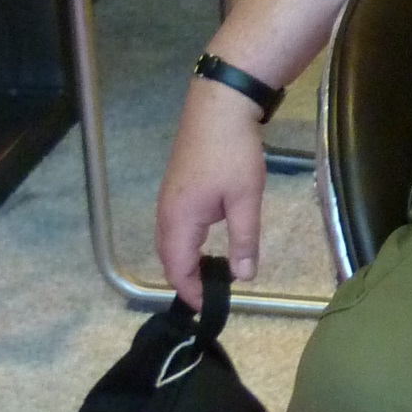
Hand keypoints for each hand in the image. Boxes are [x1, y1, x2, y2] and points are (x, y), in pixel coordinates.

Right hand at [155, 79, 268, 309]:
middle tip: (212, 294)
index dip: (191, 291)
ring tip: (211, 273)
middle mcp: (166, 212)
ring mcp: (168, 197)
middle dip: (187, 279)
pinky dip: (186, 242)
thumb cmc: (233, 153)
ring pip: (170, 241)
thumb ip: (244, 240)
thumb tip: (242, 277)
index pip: (177, 269)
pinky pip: (174, 225)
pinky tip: (208, 243)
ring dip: (186, 260)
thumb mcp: (245, 199)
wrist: (220, 104)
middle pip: (169, 257)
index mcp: (179, 220)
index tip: (209, 307)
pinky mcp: (176, 186)